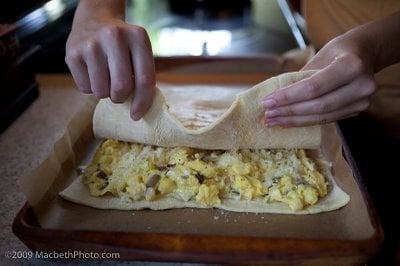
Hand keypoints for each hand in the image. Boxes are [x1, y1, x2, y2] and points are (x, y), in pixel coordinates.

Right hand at [65, 0, 154, 120]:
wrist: (94, 20)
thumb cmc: (122, 46)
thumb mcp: (138, 51)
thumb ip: (142, 75)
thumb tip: (139, 110)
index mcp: (138, 37)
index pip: (145, 79)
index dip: (142, 102)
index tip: (137, 115)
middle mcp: (115, 37)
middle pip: (122, 87)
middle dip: (120, 97)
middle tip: (119, 92)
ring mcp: (91, 44)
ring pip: (101, 91)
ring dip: (105, 93)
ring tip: (105, 78)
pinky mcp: (73, 52)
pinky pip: (85, 88)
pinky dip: (90, 87)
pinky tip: (92, 71)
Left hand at [263, 35, 376, 126]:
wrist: (367, 53)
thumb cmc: (340, 50)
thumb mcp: (320, 55)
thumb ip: (301, 77)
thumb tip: (275, 96)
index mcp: (351, 65)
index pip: (313, 87)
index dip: (288, 97)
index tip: (267, 101)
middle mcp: (361, 85)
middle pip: (318, 105)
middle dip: (288, 111)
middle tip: (267, 114)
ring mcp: (362, 101)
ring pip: (322, 117)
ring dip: (294, 120)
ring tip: (273, 121)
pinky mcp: (357, 111)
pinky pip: (327, 119)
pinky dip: (306, 121)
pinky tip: (288, 121)